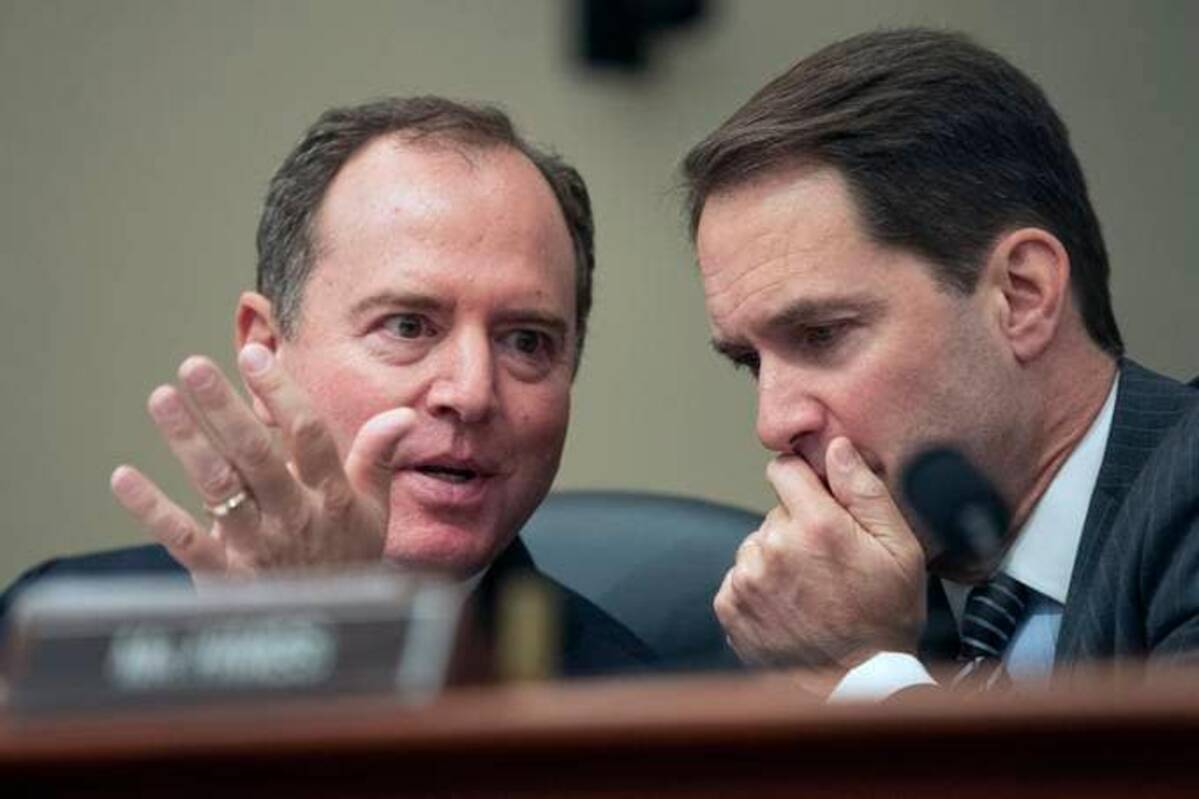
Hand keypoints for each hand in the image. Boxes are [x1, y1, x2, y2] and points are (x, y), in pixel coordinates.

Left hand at [109, 343, 414, 576]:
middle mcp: (294, 517)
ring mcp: (256, 546)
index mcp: (332, 498)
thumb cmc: (349, 560)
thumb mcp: (374, 511)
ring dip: (187, 443)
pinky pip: (183, 540)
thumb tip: (401, 415)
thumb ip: (378, 458)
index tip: (256, 355)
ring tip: (162, 398)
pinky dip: (152, 509)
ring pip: (218, 488)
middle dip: (223, 408)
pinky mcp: (222, 575)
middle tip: (193, 366)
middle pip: (256, 455)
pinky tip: (124, 476)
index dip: (283, 394)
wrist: (329, 634)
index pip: (310, 437)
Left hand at [714, 437, 925, 674]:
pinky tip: (789, 606)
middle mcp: (774, 548)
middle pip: (774, 512)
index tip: (816, 501)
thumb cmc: (886, 618)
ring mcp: (747, 579)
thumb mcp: (900, 549)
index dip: (802, 481)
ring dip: (776, 559)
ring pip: (757, 545)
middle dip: (797, 527)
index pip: (783, 469)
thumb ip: (865, 490)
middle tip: (828, 564)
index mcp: (816, 526)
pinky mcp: (730, 606)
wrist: (857, 685)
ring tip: (810, 590)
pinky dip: (759, 587)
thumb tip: (837, 447)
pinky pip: (739, 577)